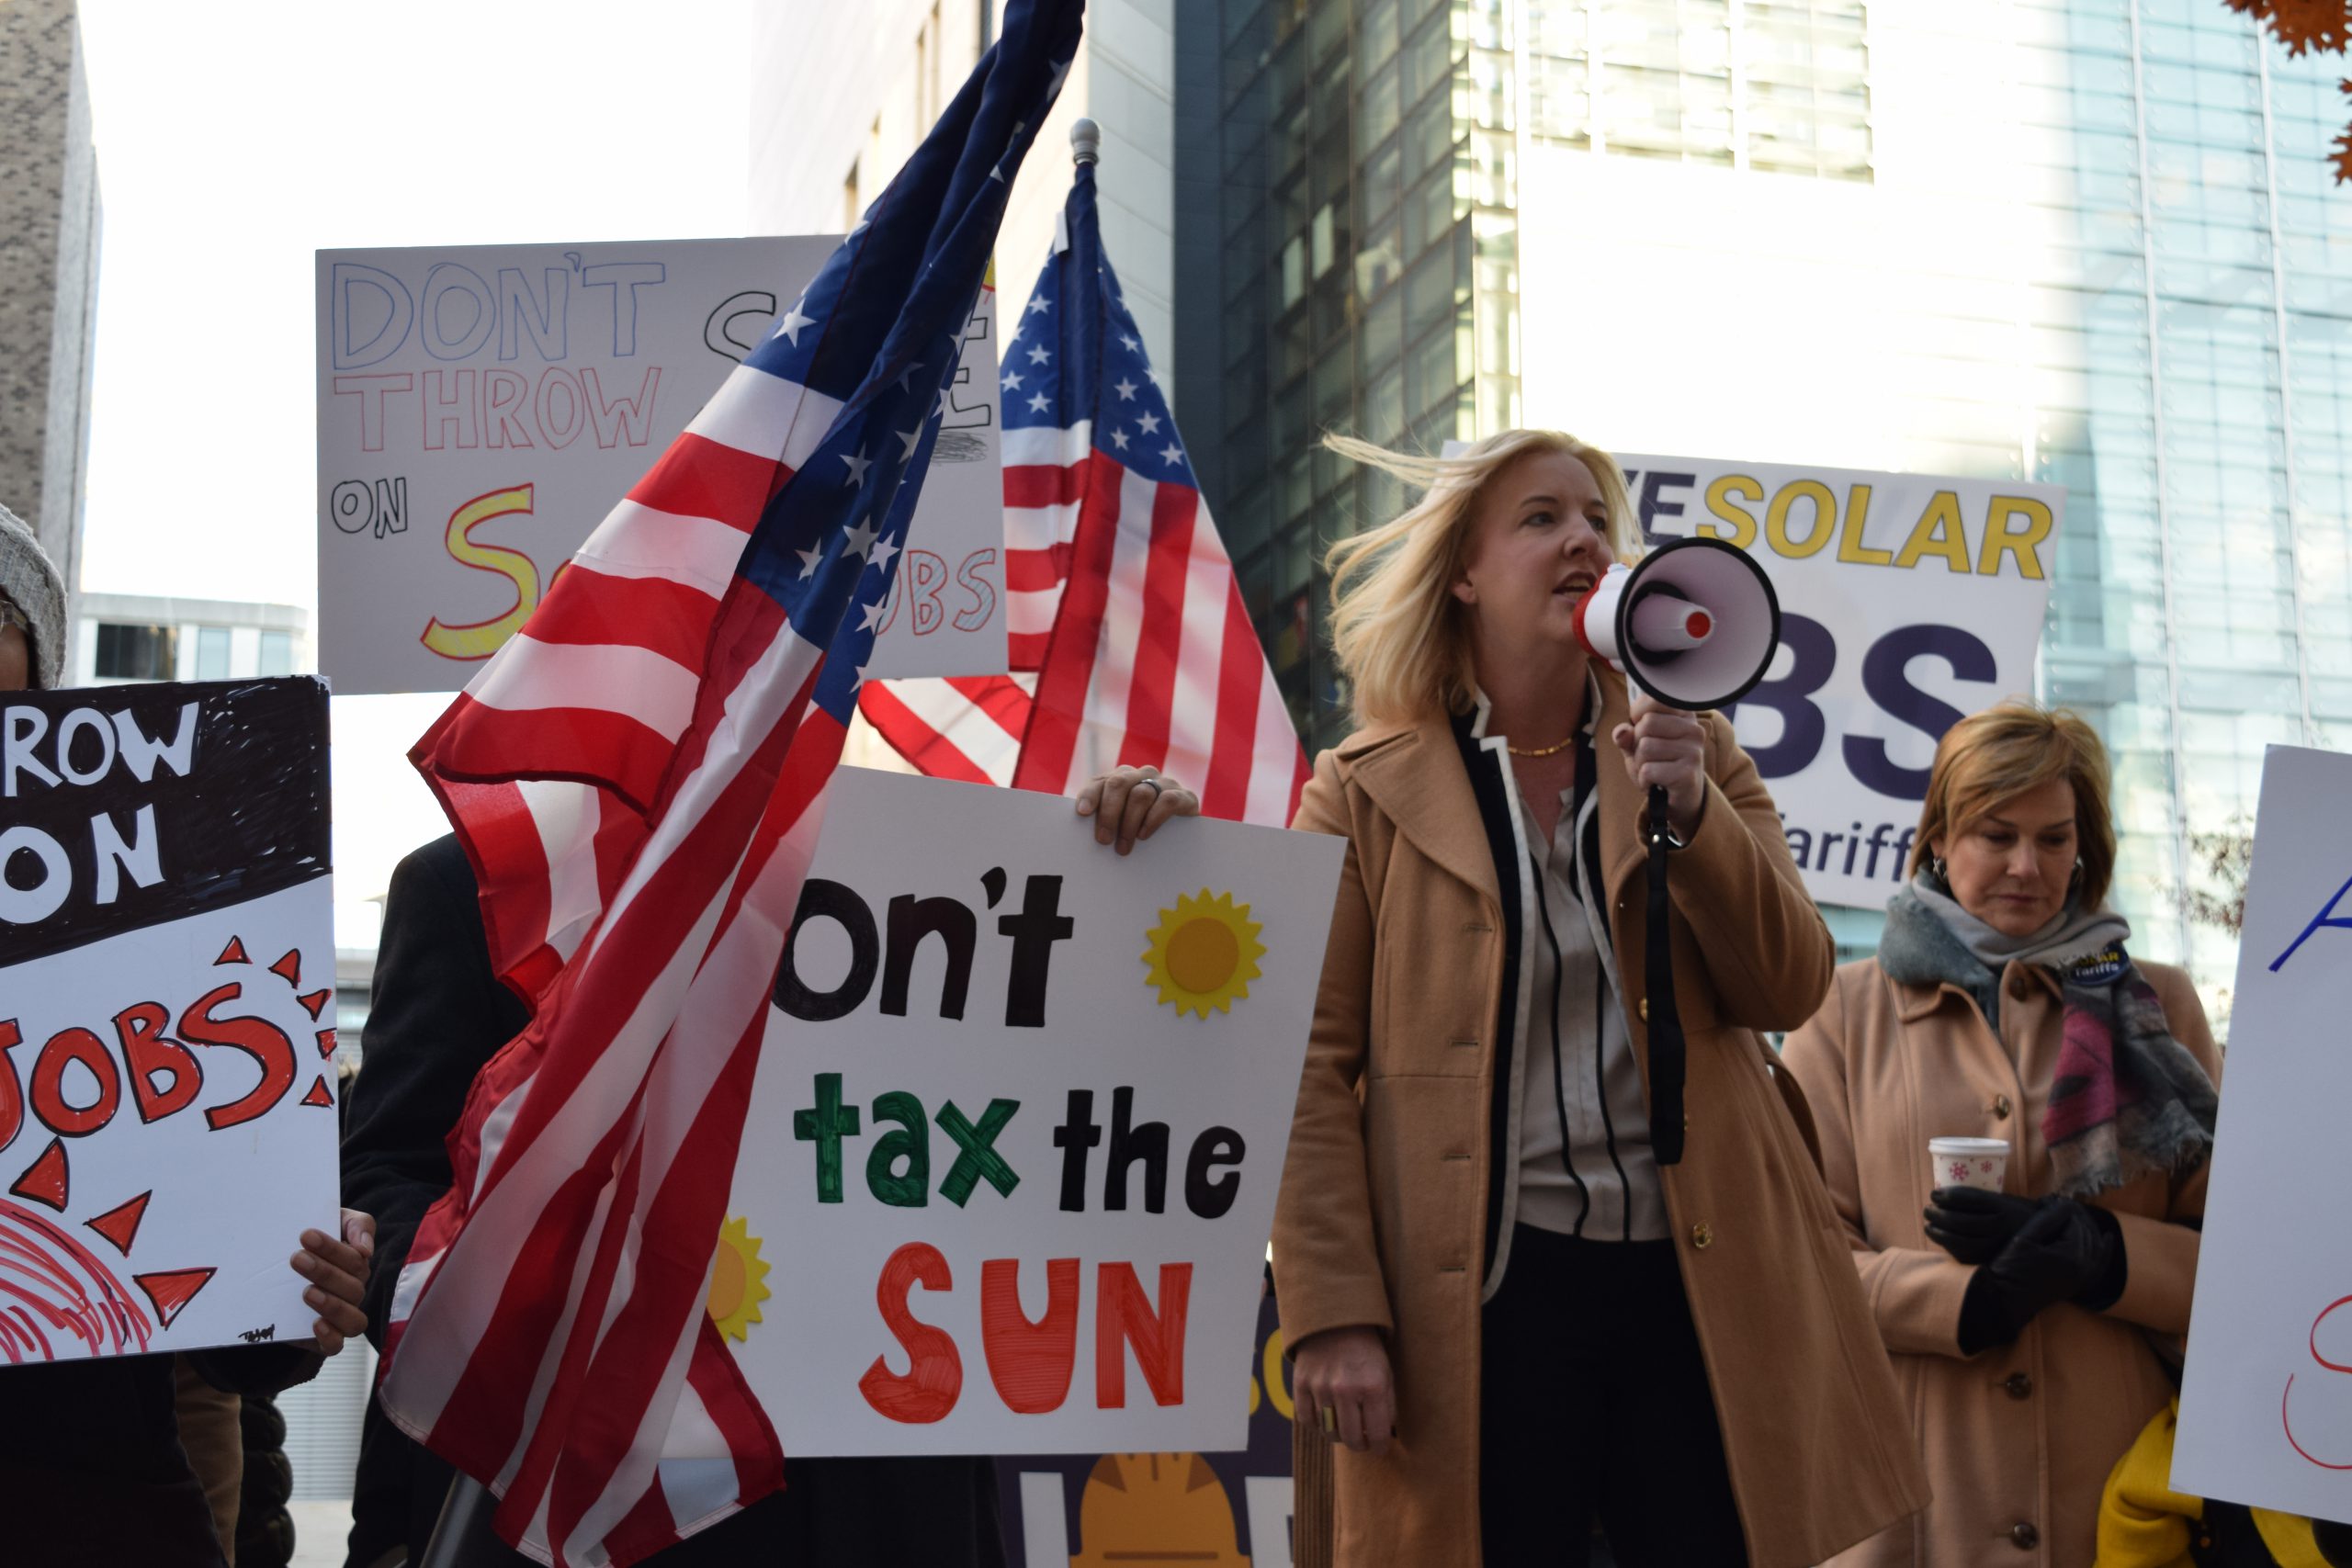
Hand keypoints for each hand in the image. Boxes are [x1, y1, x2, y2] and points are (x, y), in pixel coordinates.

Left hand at [291, 1209, 374, 1356]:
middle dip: (325, 1272)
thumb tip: (366, 1249)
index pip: (356, 1259)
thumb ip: (357, 1225)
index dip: (332, 1249)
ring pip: (353, 1320)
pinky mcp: (323, 1339)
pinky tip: (316, 1324)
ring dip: (332, 1305)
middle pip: (354, 1287)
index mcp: (357, 1265)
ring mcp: (341, 1317)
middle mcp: (354, 1292)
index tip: (306, 1235)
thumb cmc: (313, 1243)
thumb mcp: (335, 1222)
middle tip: (296, 1259)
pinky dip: (330, 1337)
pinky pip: (336, 1346)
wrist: (280, 1270)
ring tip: (307, 1292)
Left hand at [1075, 764, 1198, 854]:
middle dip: (1109, 813)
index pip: (1101, 781)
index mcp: (1121, 778)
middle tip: (1104, 840)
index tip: (1082, 813)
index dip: (1090, 795)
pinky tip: (1144, 835)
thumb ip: (1104, 820)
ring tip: (1124, 847)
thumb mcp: (1120, 824)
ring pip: (1141, 794)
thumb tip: (1080, 831)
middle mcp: (1142, 775)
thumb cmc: (1141, 831)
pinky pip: (1167, 801)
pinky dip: (1152, 819)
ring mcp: (1165, 783)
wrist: (1184, 838)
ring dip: (1129, 822)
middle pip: (1119, 784)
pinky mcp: (1185, 796)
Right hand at [1291, 1325, 1396, 1455]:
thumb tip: (1384, 1436)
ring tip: (1345, 1425)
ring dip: (1338, 1434)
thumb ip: (1388, 1406)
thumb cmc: (1366, 1350)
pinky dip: (1317, 1424)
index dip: (1379, 1447)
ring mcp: (1321, 1387)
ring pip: (1329, 1432)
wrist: (1335, 1320)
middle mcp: (1346, 1388)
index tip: (1379, 1448)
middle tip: (1362, 1440)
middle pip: (1351, 1439)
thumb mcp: (1386, 1374)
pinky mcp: (1301, 1383)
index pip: (1377, 1435)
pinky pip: (1307, 1420)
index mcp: (1373, 1386)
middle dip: (1360, 1445)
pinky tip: (1326, 1416)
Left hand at [1611, 694, 1705, 837]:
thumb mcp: (1637, 745)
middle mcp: (1693, 728)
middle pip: (1646, 724)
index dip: (1637, 716)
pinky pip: (1648, 770)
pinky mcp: (1688, 772)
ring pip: (1645, 747)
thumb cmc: (1659, 765)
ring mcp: (1694, 750)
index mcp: (1683, 714)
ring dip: (1641, 764)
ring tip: (1655, 770)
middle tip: (1650, 757)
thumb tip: (1621, 732)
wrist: (1678, 798)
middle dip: (1638, 744)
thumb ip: (1626, 734)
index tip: (1646, 731)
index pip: (1652, 699)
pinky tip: (1657, 783)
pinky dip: (1644, 780)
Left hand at [1924, 1187, 2037, 1266]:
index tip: (1934, 1193)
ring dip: (1939, 1232)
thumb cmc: (2014, 1214)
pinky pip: (1965, 1256)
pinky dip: (1948, 1247)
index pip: (1972, 1200)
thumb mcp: (2002, 1200)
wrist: (2042, 1240)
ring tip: (1929, 1225)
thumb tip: (1941, 1195)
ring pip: (1961, 1241)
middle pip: (1962, 1221)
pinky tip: (1941, 1238)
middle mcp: (2002, 1228)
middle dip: (1939, 1215)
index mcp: (2005, 1208)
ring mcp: (1997, 1247)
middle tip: (1927, 1209)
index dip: (1949, 1195)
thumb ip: (1977, 1198)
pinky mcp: (1992, 1261)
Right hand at [1956, 1197, 2121, 1352]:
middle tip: (2051, 1204)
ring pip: (2094, 1245)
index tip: (2042, 1201)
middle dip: (2072, 1215)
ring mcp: (2083, 1277)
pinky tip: (2107, 1239)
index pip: (2074, 1221)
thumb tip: (2064, 1203)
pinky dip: (2104, 1251)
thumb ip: (2048, 1219)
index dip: (2058, 1208)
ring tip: (2068, 1215)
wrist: (2005, 1301)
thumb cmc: (2010, 1268)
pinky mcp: (2079, 1283)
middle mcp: (2084, 1267)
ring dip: (2084, 1227)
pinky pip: (2099, 1265)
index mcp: (2072, 1255)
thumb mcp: (2025, 1239)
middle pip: (2086, 1231)